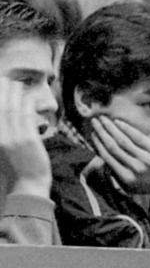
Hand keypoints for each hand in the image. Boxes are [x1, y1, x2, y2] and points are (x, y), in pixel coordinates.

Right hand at [0, 79, 50, 196]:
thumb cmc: (17, 172)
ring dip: (13, 94)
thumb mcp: (2, 153)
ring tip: (15, 83)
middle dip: (0, 91)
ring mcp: (12, 137)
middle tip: (3, 79)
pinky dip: (27, 104)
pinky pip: (26, 116)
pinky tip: (28, 97)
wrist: (27, 188)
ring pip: (11, 109)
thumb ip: (3, 137)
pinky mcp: (27, 139)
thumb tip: (6, 119)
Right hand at [88, 115, 149, 193]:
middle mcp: (135, 169)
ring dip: (110, 128)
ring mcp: (146, 160)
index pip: (107, 157)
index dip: (98, 144)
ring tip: (103, 119)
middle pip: (112, 147)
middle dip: (101, 132)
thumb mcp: (133, 186)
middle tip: (94, 121)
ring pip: (123, 141)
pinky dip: (126, 129)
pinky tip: (118, 122)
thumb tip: (100, 161)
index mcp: (126, 178)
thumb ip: (117, 175)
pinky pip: (138, 138)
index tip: (93, 134)